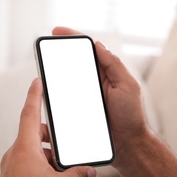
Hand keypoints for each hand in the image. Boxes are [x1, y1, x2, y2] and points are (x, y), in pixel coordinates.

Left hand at [0, 78, 96, 176]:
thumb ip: (79, 173)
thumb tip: (89, 171)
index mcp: (25, 150)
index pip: (29, 114)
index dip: (34, 95)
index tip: (36, 81)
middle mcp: (14, 155)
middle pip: (34, 134)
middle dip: (52, 139)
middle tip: (66, 149)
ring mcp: (11, 168)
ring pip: (32, 151)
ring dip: (48, 156)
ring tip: (64, 171)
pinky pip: (27, 164)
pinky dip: (41, 166)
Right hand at [52, 27, 149, 170]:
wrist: (127, 144)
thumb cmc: (131, 116)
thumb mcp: (128, 86)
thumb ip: (114, 66)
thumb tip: (99, 45)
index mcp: (107, 73)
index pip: (89, 50)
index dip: (73, 38)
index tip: (58, 32)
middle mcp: (95, 83)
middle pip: (74, 63)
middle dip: (60, 53)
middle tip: (47, 49)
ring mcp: (87, 97)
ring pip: (68, 82)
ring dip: (56, 75)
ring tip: (45, 69)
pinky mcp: (81, 111)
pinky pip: (66, 100)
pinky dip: (57, 95)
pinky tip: (49, 93)